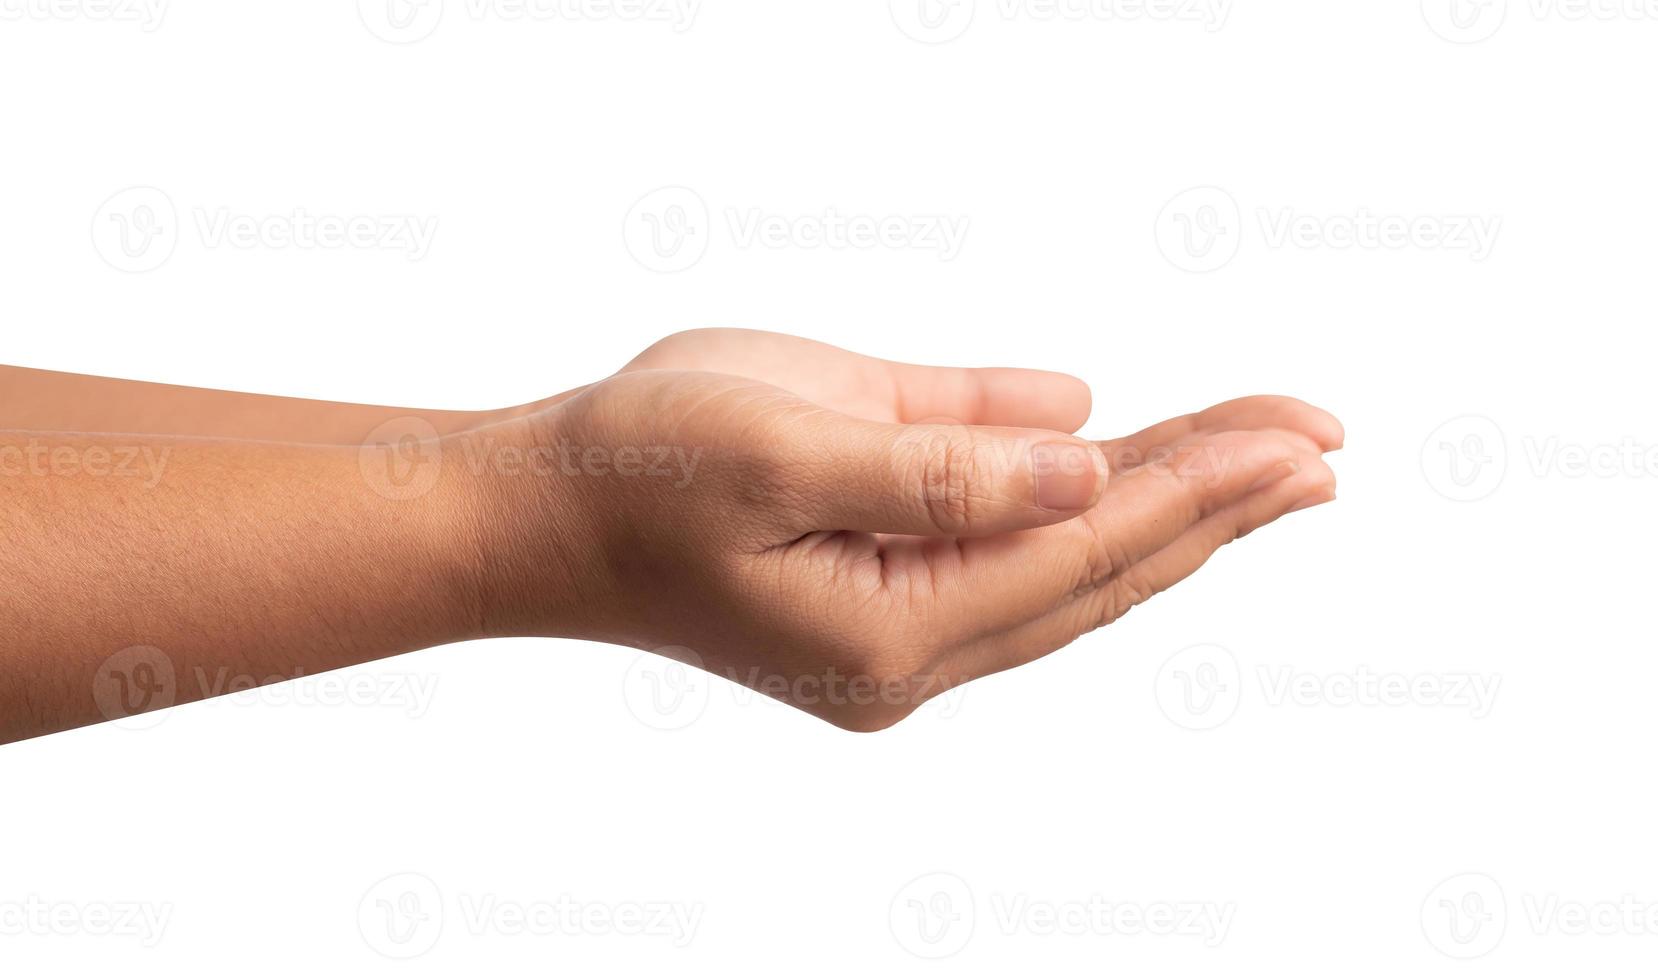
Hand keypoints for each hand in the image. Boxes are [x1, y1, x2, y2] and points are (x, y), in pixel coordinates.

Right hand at [468, 334, 1340, 730]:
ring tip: (1269, 468)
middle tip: (1321, 448)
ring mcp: (901, 636)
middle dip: (1214, 505)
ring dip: (1168, 513)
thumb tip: (1087, 448)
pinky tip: (1139, 476)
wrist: (544, 517)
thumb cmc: (638, 468)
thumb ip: (940, 459)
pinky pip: (1012, 559)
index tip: (1295, 439)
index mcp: (893, 626)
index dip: (1195, 487)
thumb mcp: (780, 444)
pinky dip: (1087, 515)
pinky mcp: (884, 598)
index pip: (1081, 549)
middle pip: (1098, 572)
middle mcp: (914, 653)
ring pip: (1066, 572)